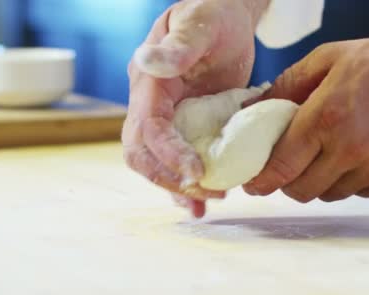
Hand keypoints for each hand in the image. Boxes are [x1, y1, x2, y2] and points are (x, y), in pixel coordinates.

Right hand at [123, 0, 268, 216]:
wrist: (226, 20)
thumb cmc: (214, 14)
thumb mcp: (200, 23)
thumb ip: (179, 45)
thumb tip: (150, 62)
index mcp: (149, 82)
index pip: (148, 127)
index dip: (168, 154)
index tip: (197, 173)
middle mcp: (149, 104)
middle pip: (142, 153)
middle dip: (169, 178)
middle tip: (208, 192)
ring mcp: (165, 117)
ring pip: (156, 163)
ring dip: (177, 188)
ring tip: (209, 202)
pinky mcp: (183, 127)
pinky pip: (175, 160)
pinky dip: (184, 185)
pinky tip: (202, 203)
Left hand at [243, 30, 368, 201]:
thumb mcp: (329, 58)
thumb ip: (286, 85)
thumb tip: (251, 110)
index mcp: (325, 117)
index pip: (280, 166)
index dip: (260, 181)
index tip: (252, 185)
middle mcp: (349, 149)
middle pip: (300, 190)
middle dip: (288, 183)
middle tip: (290, 167)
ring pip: (329, 194)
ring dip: (321, 180)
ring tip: (331, 153)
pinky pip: (360, 193)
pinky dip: (353, 180)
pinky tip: (362, 154)